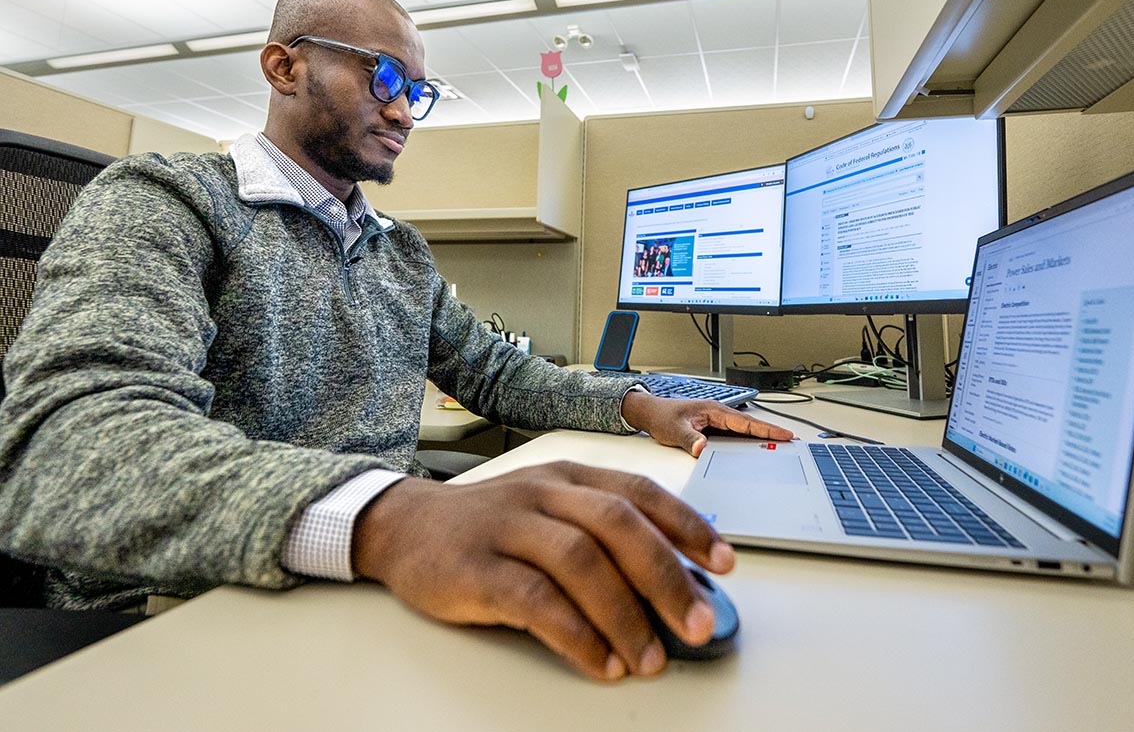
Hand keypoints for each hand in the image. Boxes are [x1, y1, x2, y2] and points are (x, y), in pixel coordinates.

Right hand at [351, 461, 734, 680]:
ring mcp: (507, 526)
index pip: (639, 491)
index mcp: (568, 476)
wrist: (403, 526)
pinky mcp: (475, 567)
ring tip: (650, 659)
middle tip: (697, 623)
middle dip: (666, 576)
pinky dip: (575, 634)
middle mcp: (542, 492)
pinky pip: (534, 600)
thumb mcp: (548, 510)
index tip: (724, 564)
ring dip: (624, 614)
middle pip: (617, 524)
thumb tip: (674, 583)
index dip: (687, 526)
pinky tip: (600, 662)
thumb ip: (601, 534)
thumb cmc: (490, 525)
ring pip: (579, 561)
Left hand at [620, 389, 792, 456]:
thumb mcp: (674, 430)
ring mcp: (716, 421)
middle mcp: (718, 414)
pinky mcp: (712, 428)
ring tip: (780, 448)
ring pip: (743, 430)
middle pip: (750, 426)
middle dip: (771, 433)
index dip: (767, 429)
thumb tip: (703, 449)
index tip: (785, 435)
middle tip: (791, 443)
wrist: (649, 413)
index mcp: (714, 411)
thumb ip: (690, 440)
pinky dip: (747, 441)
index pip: (746, 422)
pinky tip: (755, 451)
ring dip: (760, 437)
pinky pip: (734, 435)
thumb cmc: (661, 416)